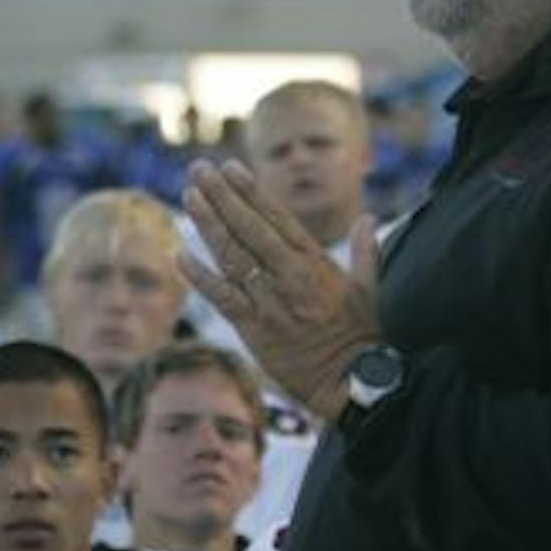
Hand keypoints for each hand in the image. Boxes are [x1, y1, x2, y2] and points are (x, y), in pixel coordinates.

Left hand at [179, 160, 382, 421]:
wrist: (350, 383)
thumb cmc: (363, 338)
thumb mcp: (370, 289)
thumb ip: (367, 251)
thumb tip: (367, 219)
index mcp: (314, 263)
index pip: (276, 218)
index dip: (250, 191)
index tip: (230, 167)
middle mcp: (289, 276)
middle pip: (248, 228)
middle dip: (222, 196)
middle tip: (198, 169)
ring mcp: (269, 301)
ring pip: (231, 256)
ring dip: (207, 224)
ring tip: (189, 195)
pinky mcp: (253, 329)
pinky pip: (220, 297)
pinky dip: (199, 276)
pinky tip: (180, 254)